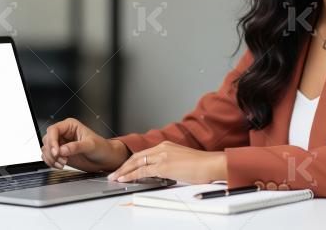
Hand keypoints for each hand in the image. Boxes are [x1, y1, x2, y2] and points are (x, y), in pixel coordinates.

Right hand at [41, 118, 130, 172]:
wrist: (105, 159)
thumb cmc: (101, 148)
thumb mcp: (90, 145)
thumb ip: (76, 147)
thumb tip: (62, 150)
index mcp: (70, 126)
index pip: (53, 130)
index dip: (52, 141)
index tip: (56, 152)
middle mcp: (63, 134)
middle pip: (47, 140)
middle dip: (52, 152)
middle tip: (62, 160)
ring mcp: (61, 144)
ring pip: (46, 149)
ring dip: (51, 158)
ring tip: (63, 163)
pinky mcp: (60, 154)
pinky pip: (48, 157)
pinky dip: (51, 162)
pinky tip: (60, 165)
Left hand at [107, 140, 226, 183]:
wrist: (211, 164)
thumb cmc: (202, 165)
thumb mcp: (182, 161)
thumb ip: (170, 163)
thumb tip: (162, 173)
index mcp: (166, 145)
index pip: (143, 153)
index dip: (131, 161)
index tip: (124, 168)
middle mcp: (162, 148)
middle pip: (137, 156)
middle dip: (123, 166)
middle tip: (114, 173)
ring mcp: (162, 156)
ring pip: (137, 163)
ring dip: (124, 171)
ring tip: (115, 178)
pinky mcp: (164, 165)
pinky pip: (142, 170)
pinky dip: (131, 175)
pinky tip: (125, 179)